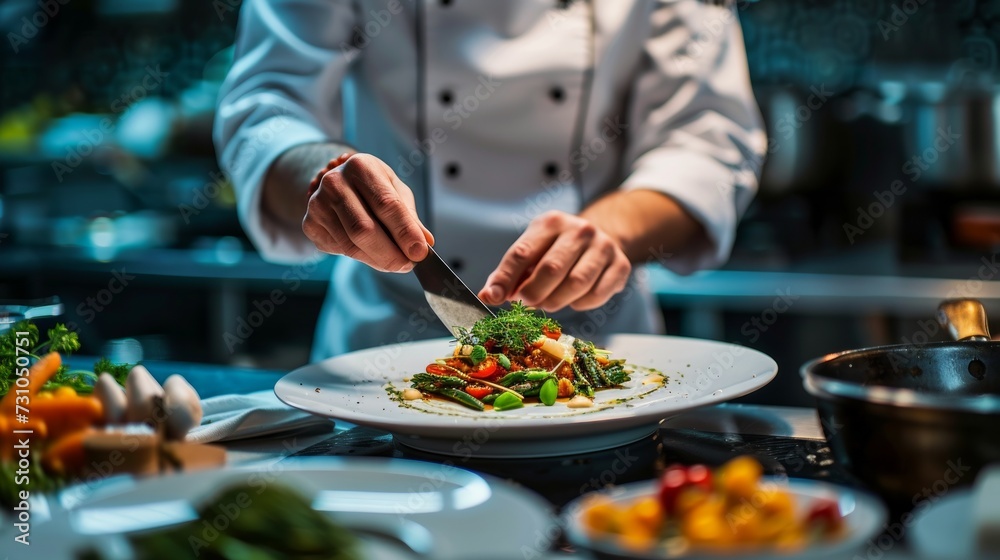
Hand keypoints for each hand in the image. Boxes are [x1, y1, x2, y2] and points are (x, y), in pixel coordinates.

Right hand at [302, 153, 433, 272]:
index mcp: (360, 166)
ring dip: (378, 260)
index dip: (405, 231)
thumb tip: (425, 242)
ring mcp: (317, 204)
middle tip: (408, 265)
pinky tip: (373, 252)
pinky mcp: (310, 225)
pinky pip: (341, 251)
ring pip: (351, 246)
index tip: (420, 252)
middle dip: (390, 254)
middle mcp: (334, 183)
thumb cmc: (372, 187)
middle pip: (363, 229)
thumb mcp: (396, 192)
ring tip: (396, 262)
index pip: (386, 204)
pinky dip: (363, 258)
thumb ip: (410, 217)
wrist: (339, 184)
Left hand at [479, 211, 631, 311]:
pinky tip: (574, 299)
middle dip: (534, 293)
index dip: (505, 279)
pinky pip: (596, 295)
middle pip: (551, 269)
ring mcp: (603, 246)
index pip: (522, 252)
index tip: (493, 297)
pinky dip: (581, 304)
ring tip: (548, 302)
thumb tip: (487, 296)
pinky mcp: (620, 265)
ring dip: (556, 301)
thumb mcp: (532, 250)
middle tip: (528, 302)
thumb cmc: (558, 249)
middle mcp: (579, 230)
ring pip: (576, 284)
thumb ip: (509, 274)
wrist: (602, 239)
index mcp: (551, 223)